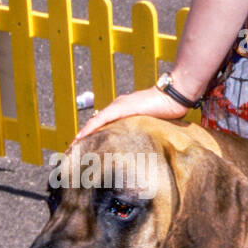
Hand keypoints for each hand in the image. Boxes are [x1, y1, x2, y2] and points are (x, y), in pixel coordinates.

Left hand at [74, 87, 188, 140]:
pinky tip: (82, 137)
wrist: (174, 96)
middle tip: (74, 150)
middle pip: (96, 123)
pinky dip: (90, 129)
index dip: (93, 134)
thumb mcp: (154, 123)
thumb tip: (147, 146)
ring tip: (73, 147)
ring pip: (95, 122)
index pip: (104, 124)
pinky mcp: (121, 108)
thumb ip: (146, 130)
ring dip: (83, 134)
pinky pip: (101, 120)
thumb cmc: (170, 109)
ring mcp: (118, 106)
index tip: (85, 147)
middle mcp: (117, 106)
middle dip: (84, 136)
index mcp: (124, 110)